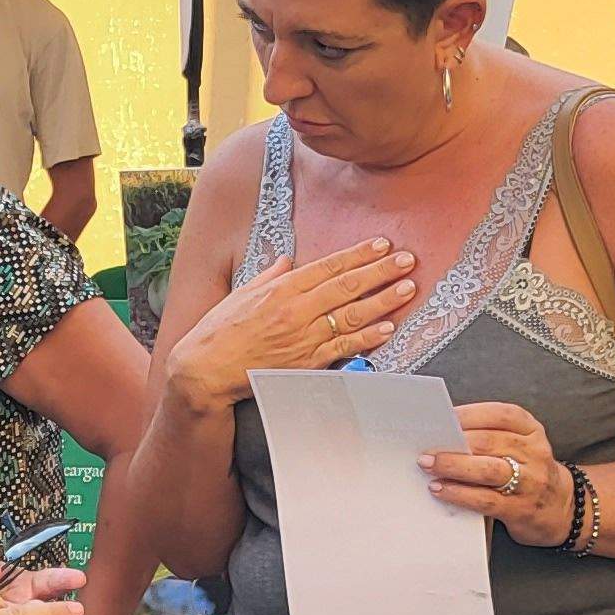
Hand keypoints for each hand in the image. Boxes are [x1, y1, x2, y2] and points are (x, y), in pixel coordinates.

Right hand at [167, 239, 419, 415]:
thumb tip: (286, 260)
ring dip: (383, 300)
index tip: (382, 244)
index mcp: (281, 288)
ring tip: (407, 287)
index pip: (329, 266)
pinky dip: (367, 338)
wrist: (205, 370)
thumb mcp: (241, 293)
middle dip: (381, 270)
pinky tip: (388, 328)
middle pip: (347, 286)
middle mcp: (296, 310)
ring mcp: (304, 338)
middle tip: (408, 259)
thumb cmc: (219, 331)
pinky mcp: (307, 364)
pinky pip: (344, 348)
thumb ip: (269, 276)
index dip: (358, 254)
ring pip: (352, 315)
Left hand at [421, 400, 577, 547]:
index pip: (501, 414)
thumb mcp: (520, 446)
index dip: (469, 414)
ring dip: (453, 466)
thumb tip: (443, 432)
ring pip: (487, 469)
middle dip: (453, 442)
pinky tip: (441, 489)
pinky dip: (459, 494)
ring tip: (428, 465)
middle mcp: (534, 452)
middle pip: (489, 442)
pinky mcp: (520, 508)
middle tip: (426, 446)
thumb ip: (490, 436)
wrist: (563, 509)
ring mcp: (530, 481)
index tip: (442, 417)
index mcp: (531, 430)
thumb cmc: (529, 472)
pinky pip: (486, 499)